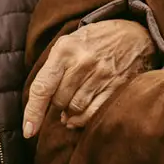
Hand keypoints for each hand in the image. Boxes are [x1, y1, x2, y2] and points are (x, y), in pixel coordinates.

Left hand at [23, 19, 158, 138]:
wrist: (135, 32)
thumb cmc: (95, 40)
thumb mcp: (68, 42)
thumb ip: (54, 69)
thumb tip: (45, 107)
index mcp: (64, 49)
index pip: (43, 87)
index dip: (33, 112)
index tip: (28, 130)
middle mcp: (83, 62)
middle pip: (59, 101)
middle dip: (57, 105)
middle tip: (61, 101)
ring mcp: (102, 75)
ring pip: (76, 109)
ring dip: (70, 115)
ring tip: (70, 110)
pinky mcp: (117, 86)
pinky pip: (95, 112)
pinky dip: (84, 120)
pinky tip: (81, 117)